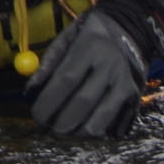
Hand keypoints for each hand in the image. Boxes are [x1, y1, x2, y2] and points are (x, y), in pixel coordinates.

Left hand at [25, 0, 156, 137]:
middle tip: (47, 128)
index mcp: (91, 47)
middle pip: (83, 102)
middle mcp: (111, 65)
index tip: (36, 115)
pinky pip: (112, 125)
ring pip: (99, 120)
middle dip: (60, 122)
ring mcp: (125, 83)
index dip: (48, 102)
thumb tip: (30, 92)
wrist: (130, 30)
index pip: (66, 80)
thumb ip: (48, 64)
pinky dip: (95, 130)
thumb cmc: (89, 38)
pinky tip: (84, 123)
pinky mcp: (134, 97)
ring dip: (76, 132)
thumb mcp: (67, 40)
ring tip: (64, 130)